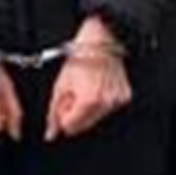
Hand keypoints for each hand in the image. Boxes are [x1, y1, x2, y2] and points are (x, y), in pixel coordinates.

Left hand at [46, 17, 131, 141]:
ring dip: (89, 107)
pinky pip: (109, 107)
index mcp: (88, 101)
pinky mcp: (125, 96)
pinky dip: (102, 101)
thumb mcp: (60, 85)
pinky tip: (98, 85)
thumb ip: (54, 113)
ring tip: (87, 86)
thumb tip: (51, 134)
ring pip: (97, 117)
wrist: (100, 41)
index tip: (64, 101)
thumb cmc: (80, 58)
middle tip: (75, 92)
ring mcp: (117, 100)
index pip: (70, 127)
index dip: (63, 115)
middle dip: (76, 112)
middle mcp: (106, 103)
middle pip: (84, 125)